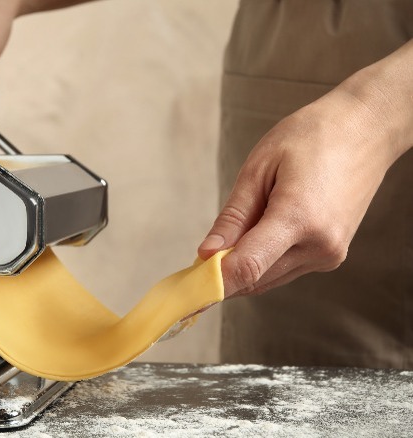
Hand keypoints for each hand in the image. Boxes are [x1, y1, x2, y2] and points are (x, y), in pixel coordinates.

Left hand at [198, 84, 406, 297]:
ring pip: (269, 279)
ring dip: (242, 269)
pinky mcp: (332, 255)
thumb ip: (233, 217)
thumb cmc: (312, 136)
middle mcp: (320, 245)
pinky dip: (263, 262)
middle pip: (255, 279)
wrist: (366, 129)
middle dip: (222, 275)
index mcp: (299, 218)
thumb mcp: (259, 168)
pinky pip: (285, 270)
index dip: (212, 283)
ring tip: (227, 241)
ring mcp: (330, 254)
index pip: (247, 268)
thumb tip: (207, 254)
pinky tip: (254, 238)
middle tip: (196, 262)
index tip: (186, 288)